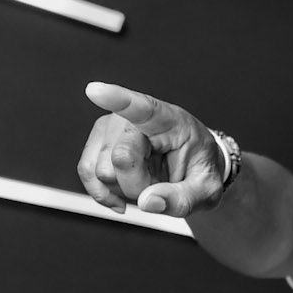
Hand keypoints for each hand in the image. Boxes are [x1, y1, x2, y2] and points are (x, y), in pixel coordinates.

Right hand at [77, 83, 229, 216]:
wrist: (191, 168)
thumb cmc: (198, 170)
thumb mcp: (206, 191)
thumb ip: (182, 199)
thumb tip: (147, 202)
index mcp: (169, 120)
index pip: (143, 108)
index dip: (117, 99)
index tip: (95, 91)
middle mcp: (134, 118)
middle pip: (120, 158)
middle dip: (137, 185)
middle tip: (158, 183)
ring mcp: (112, 127)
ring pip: (100, 170)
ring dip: (122, 189)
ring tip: (144, 181)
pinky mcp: (98, 142)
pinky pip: (87, 172)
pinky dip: (103, 192)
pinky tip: (122, 195)